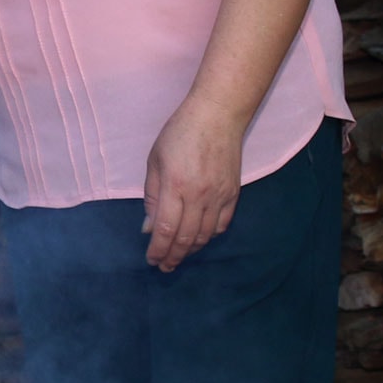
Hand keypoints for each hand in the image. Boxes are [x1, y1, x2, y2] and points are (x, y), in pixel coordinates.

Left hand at [142, 98, 245, 271]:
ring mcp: (219, 196)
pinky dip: (209, 237)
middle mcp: (199, 195)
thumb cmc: (180, 133)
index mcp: (175, 186)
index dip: (158, 250)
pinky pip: (221, 225)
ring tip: (178, 256)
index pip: (166, 229)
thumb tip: (149, 228)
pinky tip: (198, 239)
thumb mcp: (155, 161)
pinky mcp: (233, 193)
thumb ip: (152, 197)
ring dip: (190, 250)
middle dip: (173, 257)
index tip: (152, 260)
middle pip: (185, 238)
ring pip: (204, 235)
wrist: (218, 115)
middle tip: (164, 266)